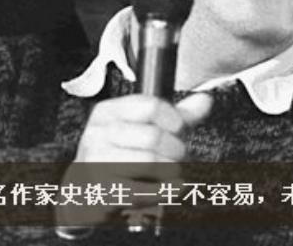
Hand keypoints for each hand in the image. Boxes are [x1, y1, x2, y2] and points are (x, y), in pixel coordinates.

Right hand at [57, 92, 211, 226]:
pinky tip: (167, 188)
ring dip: (168, 171)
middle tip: (175, 156)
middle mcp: (98, 134)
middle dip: (175, 149)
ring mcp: (96, 162)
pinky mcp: (101, 190)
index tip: (178, 130)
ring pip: (149, 162)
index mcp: (108, 112)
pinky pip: (142, 190)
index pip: (151, 106)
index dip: (174, 120)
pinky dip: (162, 191)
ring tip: (168, 172)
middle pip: (154, 136)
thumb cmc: (121, 155)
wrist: (87, 189)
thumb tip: (204, 100)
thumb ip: (177, 115)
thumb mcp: (146, 128)